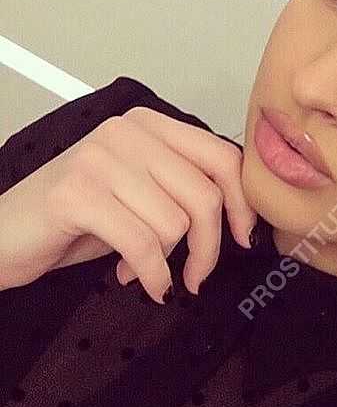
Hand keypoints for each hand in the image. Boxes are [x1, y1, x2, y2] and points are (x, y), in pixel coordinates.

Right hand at [0, 106, 256, 302]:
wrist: (4, 234)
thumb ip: (185, 190)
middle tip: (195, 275)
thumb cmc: (78, 218)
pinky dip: (148, 274)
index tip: (243, 238)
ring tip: (140, 267)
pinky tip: (132, 280)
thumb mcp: (143, 194)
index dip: (242, 204)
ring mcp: (99, 159)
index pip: (224, 157)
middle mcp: (126, 132)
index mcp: (150, 126)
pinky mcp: (76, 194)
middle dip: (207, 248)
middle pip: (203, 196)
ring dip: (164, 262)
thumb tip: (241, 218)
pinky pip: (142, 244)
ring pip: (174, 223)